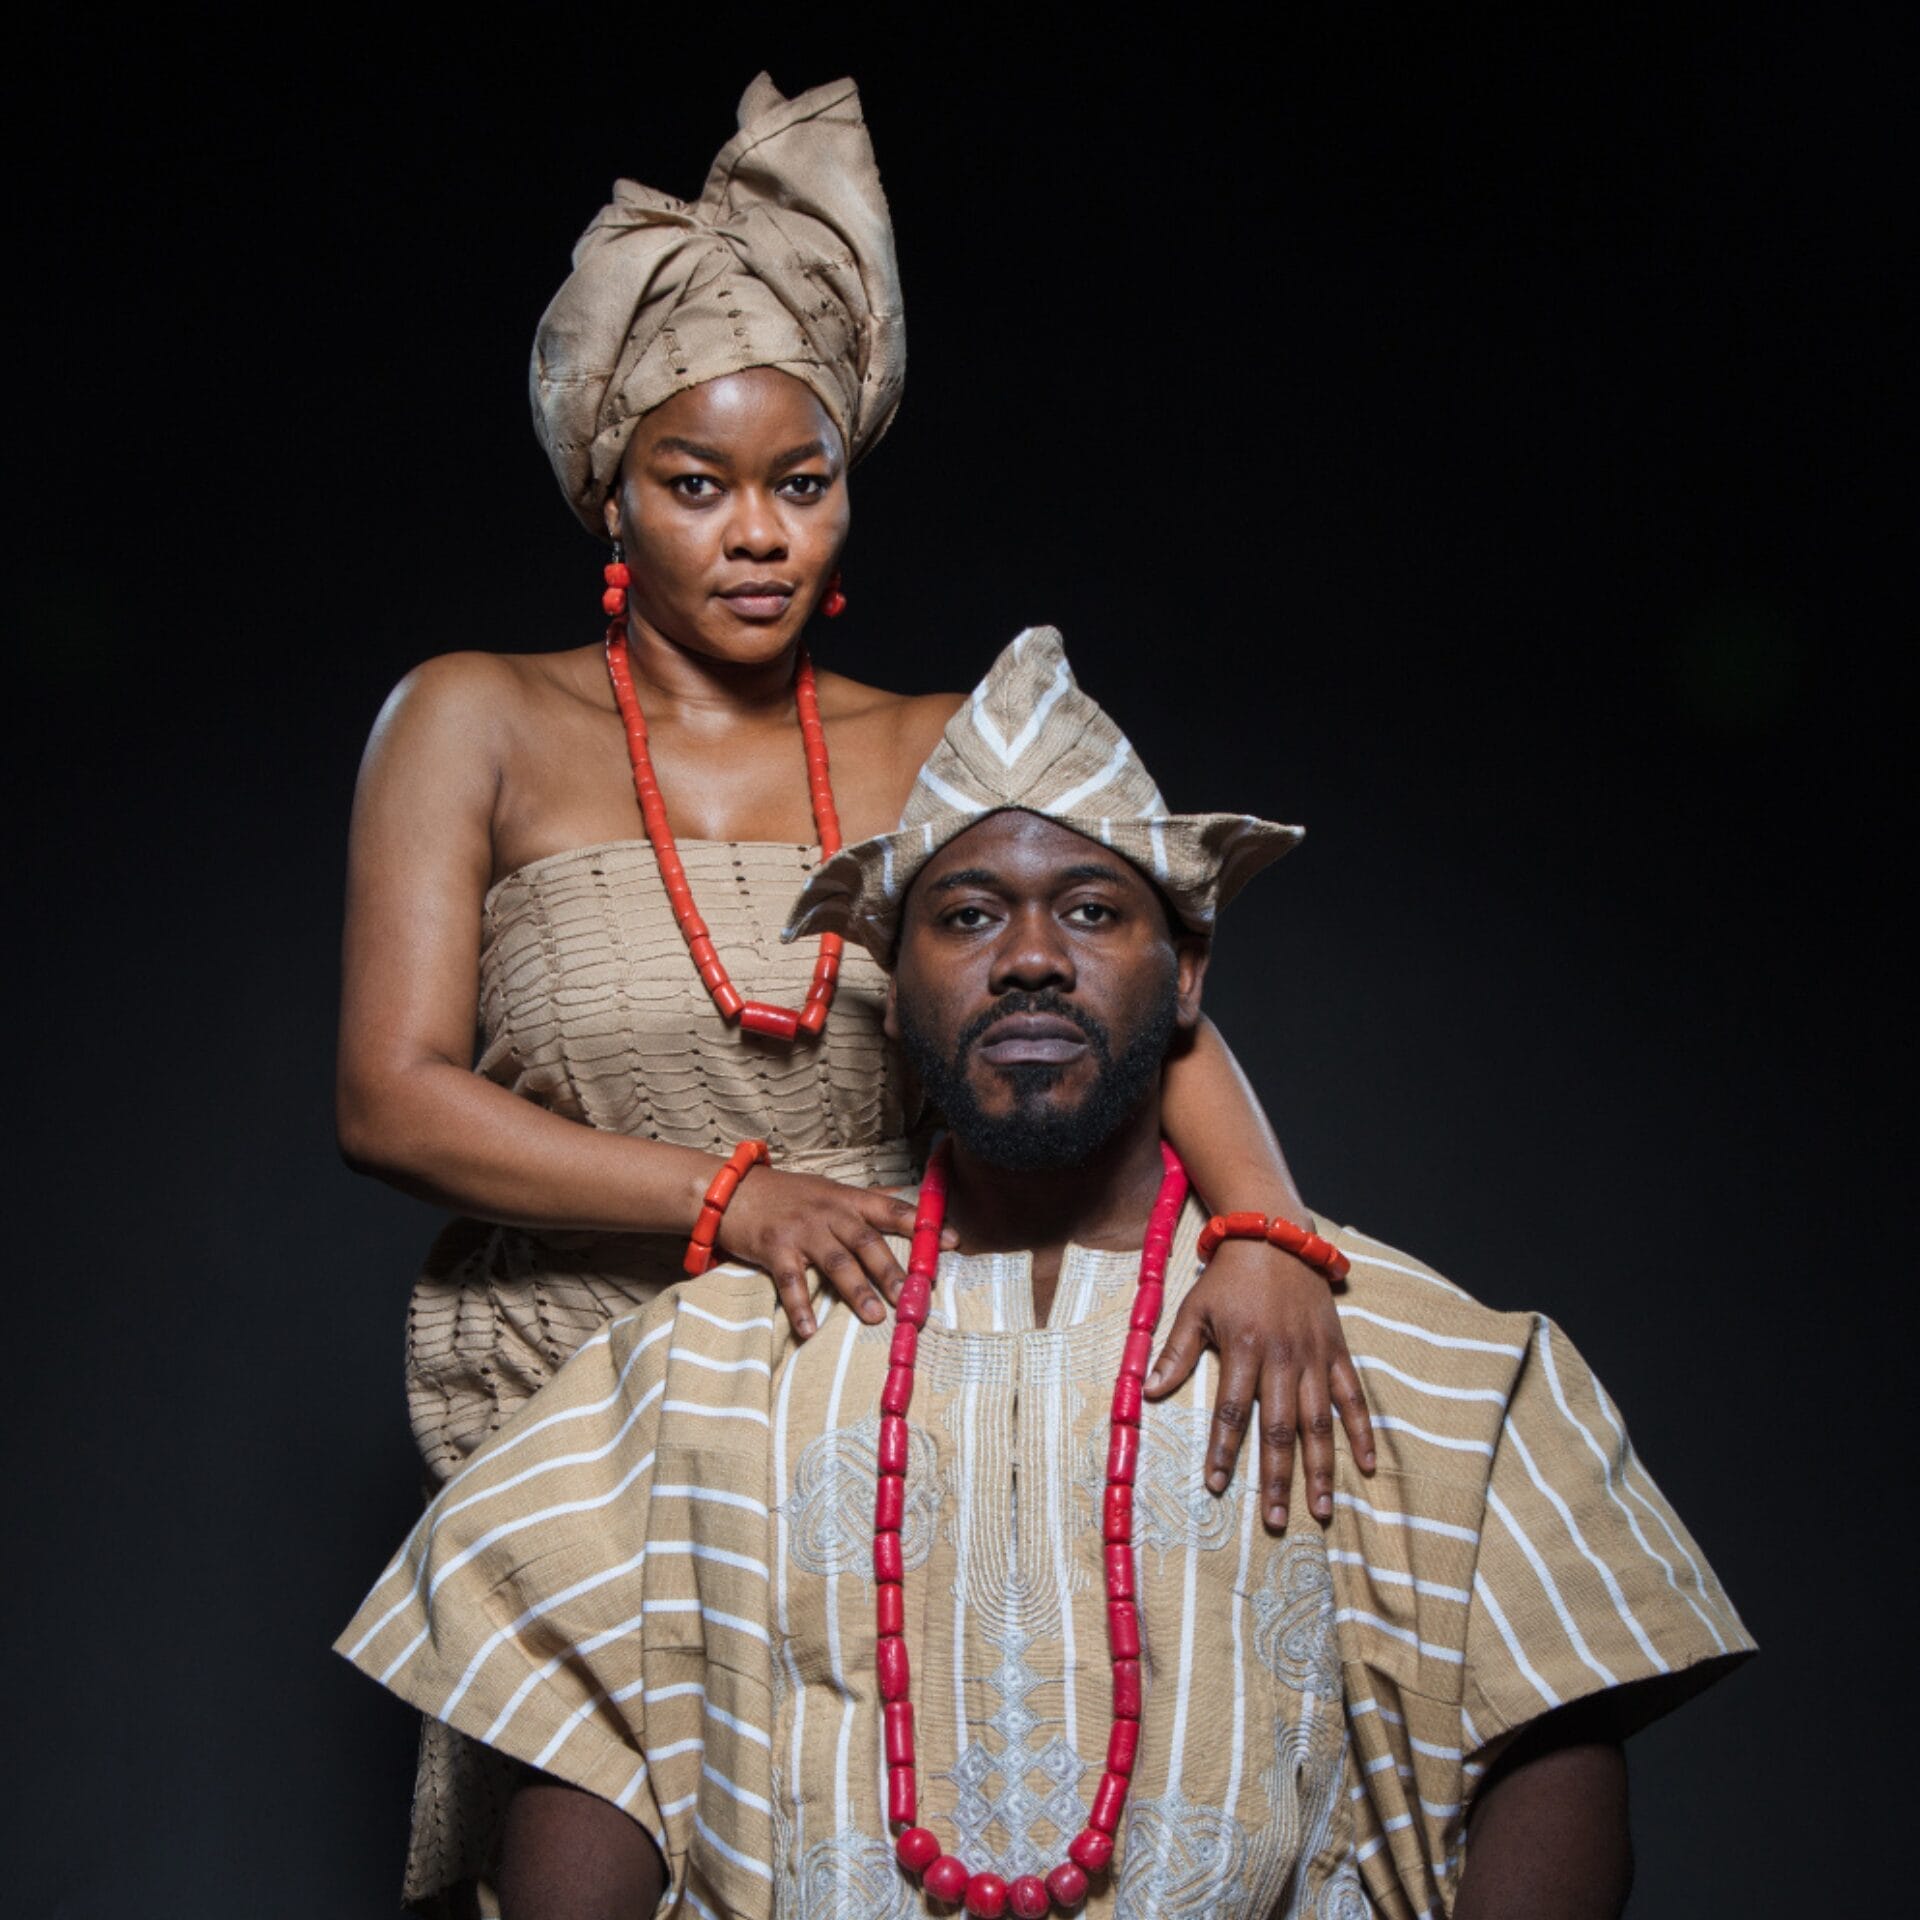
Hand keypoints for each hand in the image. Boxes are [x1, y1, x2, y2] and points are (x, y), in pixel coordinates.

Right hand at [718, 1168, 951, 1338]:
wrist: (731, 1189)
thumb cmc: (786, 1193)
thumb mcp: (827, 1188)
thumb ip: (863, 1199)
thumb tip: (903, 1197)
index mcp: (846, 1198)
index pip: (892, 1209)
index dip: (923, 1226)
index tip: (952, 1243)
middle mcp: (828, 1212)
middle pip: (867, 1242)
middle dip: (893, 1271)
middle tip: (914, 1298)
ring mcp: (801, 1230)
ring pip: (836, 1262)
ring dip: (857, 1292)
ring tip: (876, 1318)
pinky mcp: (774, 1247)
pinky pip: (791, 1281)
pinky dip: (800, 1307)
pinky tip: (810, 1330)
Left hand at [1143, 1237, 1375, 1528]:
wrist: (1275, 1237)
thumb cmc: (1228, 1278)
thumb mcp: (1194, 1309)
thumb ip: (1175, 1353)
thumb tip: (1148, 1392)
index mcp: (1243, 1349)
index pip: (1231, 1410)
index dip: (1223, 1450)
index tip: (1216, 1486)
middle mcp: (1282, 1358)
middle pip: (1279, 1428)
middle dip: (1275, 1477)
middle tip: (1273, 1519)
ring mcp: (1314, 1357)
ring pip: (1319, 1421)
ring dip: (1321, 1467)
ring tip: (1321, 1508)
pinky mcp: (1337, 1351)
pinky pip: (1353, 1397)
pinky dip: (1363, 1431)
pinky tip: (1369, 1465)